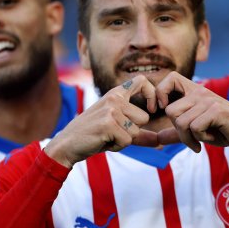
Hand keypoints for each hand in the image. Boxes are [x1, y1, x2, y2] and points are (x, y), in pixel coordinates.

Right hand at [44, 76, 158, 167]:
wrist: (67, 144)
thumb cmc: (93, 135)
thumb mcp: (117, 130)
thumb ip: (139, 134)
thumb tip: (160, 141)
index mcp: (115, 94)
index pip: (142, 81)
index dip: (152, 94)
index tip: (153, 108)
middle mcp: (114, 98)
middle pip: (144, 118)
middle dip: (132, 131)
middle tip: (112, 132)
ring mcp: (111, 109)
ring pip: (136, 131)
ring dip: (123, 140)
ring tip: (106, 136)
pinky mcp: (108, 123)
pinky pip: (127, 140)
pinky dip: (117, 146)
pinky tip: (102, 141)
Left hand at [157, 72, 228, 152]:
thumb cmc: (224, 131)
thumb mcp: (197, 132)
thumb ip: (177, 133)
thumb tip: (157, 137)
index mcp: (195, 92)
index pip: (171, 78)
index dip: (160, 93)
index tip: (160, 110)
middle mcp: (201, 92)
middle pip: (171, 111)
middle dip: (178, 132)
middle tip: (193, 138)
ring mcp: (209, 100)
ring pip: (181, 123)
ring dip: (190, 138)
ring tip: (204, 138)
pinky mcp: (217, 111)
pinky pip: (194, 128)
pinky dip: (200, 139)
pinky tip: (212, 137)